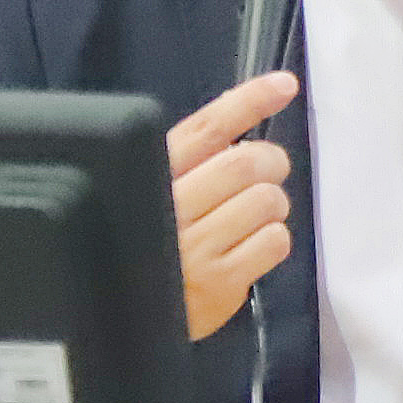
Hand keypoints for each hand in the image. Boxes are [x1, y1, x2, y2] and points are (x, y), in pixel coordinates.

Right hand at [169, 71, 297, 340]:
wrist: (118, 317)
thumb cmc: (143, 247)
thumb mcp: (149, 194)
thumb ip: (188, 164)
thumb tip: (241, 134)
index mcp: (150, 175)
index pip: (205, 129)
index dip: (248, 101)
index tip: (284, 84)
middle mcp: (169, 207)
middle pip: (246, 163)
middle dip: (270, 162)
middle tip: (268, 171)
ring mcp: (194, 246)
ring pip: (266, 201)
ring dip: (273, 204)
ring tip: (253, 216)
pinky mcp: (218, 282)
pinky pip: (274, 242)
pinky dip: (273, 239)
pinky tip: (251, 247)